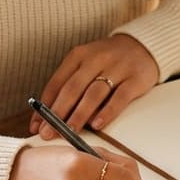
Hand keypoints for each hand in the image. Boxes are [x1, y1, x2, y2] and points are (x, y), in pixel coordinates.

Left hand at [29, 33, 158, 139]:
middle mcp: (96, 59)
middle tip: (48, 133)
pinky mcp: (136, 78)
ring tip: (69, 131)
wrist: (143, 46)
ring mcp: (117, 68)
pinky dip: (108, 111)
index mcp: (78, 56)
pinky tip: (98, 125)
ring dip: (80, 114)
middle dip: (58, 113)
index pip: (56, 83)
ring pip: (94, 93)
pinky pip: (120, 97)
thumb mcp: (85, 66)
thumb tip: (45, 118)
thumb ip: (68, 87)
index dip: (44, 106)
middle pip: (72, 88)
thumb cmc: (107, 62)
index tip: (36, 126)